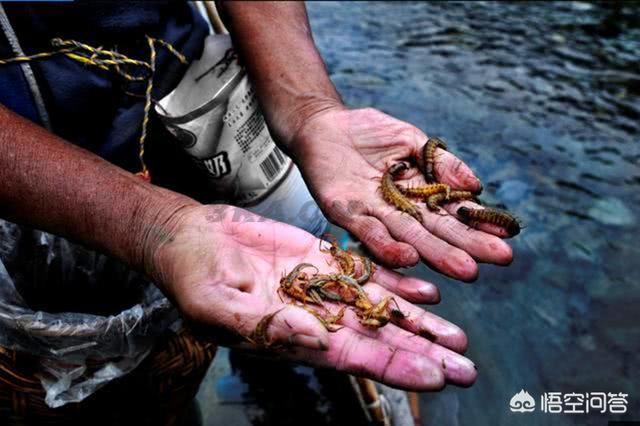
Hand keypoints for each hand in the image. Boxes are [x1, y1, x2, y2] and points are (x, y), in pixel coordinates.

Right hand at [150, 205, 476, 390]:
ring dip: (419, 322)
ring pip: (380, 308)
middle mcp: (315, 317)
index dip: (396, 366)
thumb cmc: (192, 277)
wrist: (190, 240)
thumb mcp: (219, 304)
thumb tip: (314, 340)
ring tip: (458, 336)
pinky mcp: (320, 259)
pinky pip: (366, 272)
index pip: (354, 356)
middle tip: (467, 368)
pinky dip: (397, 282)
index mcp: (293, 336)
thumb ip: (266, 324)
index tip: (436, 377)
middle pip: (379, 338)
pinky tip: (427, 291)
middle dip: (422, 353)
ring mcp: (321, 288)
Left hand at [289, 107, 512, 280]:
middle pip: (436, 231)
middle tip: (499, 260)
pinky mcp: (346, 213)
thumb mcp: (411, 141)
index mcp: (418, 194)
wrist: (322, 124)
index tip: (506, 237)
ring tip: (466, 269)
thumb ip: (441, 163)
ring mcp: (374, 214)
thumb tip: (477, 186)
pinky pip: (368, 231)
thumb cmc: (368, 132)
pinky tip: (410, 257)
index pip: (453, 212)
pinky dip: (387, 245)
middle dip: (467, 246)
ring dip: (436, 254)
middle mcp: (399, 211)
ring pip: (408, 237)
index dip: (478, 224)